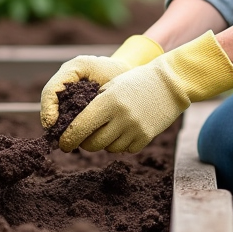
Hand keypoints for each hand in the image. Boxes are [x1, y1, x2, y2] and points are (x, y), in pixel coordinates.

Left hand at [58, 30, 232, 153]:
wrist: (169, 83)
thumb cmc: (136, 82)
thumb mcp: (111, 87)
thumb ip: (94, 105)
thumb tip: (73, 127)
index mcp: (107, 101)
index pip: (79, 128)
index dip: (68, 139)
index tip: (63, 144)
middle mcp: (120, 117)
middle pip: (92, 144)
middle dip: (85, 143)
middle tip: (84, 138)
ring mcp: (134, 129)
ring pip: (109, 148)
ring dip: (105, 142)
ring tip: (110, 128)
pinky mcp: (146, 137)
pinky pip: (126, 149)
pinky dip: (122, 143)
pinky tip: (126, 129)